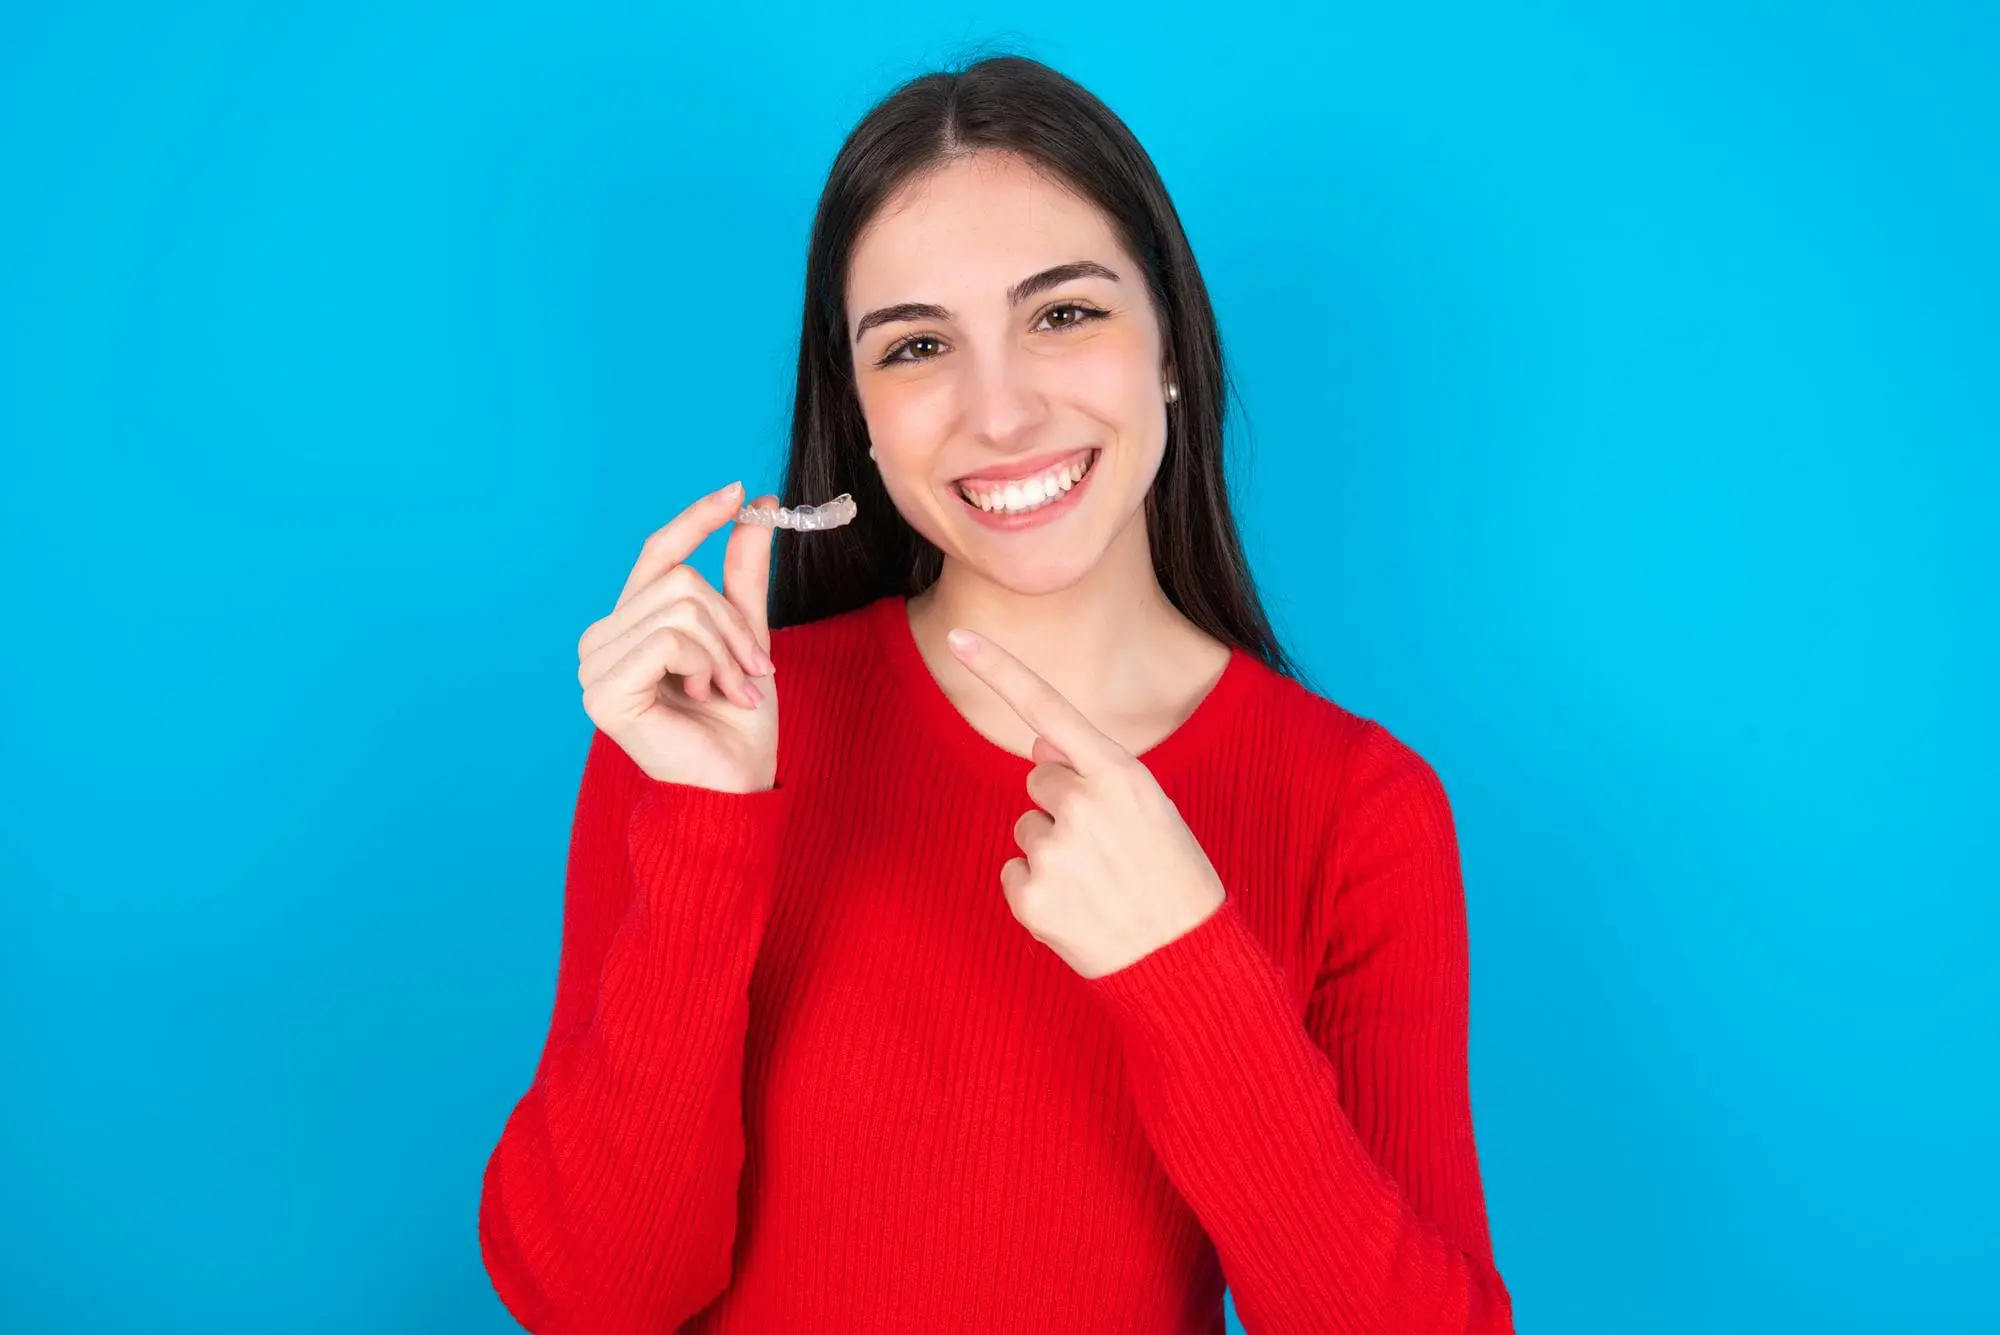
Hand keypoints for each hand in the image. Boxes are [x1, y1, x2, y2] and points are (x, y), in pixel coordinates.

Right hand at [577, 481, 779, 792]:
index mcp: (629, 625)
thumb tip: (756, 505)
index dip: (695, 520)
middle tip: (753, 670)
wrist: (736, 784)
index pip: (657, 554)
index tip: (738, 494)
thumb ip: (742, 576)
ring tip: (729, 690)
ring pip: (679, 606)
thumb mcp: (746, 636)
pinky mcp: (602, 692)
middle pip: (680, 580)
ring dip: (725, 651)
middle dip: (733, 624)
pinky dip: (704, 665)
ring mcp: (594, 665)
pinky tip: (704, 699)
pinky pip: (667, 639)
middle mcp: (602, 639)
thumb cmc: (736, 722)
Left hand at [945, 627, 1227, 979]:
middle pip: (1037, 780)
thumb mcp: (1150, 810)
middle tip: (1107, 850)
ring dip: (1052, 852)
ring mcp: (1054, 852)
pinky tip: (1078, 910)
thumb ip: (1095, 774)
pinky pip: (1014, 872)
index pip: (1049, 709)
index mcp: (1121, 774)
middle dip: (1061, 808)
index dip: (999, 668)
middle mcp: (1083, 804)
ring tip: (1099, 884)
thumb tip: (1038, 753)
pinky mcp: (1031, 897)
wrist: (1185, 961)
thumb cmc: (1172, 877)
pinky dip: (1038, 891)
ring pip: (1026, 828)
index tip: (957, 635)